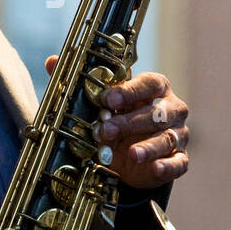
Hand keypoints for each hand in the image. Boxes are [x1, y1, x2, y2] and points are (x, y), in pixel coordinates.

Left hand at [45, 57, 189, 189]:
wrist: (129, 154)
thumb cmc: (118, 120)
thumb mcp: (100, 105)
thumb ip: (79, 84)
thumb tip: (52, 61)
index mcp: (155, 88)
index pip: (149, 83)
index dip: (129, 90)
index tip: (107, 99)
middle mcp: (171, 109)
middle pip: (157, 112)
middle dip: (130, 122)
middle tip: (105, 130)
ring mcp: (177, 135)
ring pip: (166, 138)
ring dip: (148, 146)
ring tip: (131, 154)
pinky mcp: (179, 159)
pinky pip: (178, 162)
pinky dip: (167, 166)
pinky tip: (155, 168)